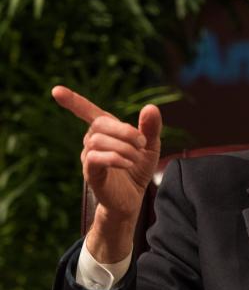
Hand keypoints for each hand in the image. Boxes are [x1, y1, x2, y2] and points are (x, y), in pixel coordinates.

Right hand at [52, 85, 161, 261]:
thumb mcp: (150, 147)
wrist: (133, 199)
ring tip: (136, 158)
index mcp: (106, 131)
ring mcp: (89, 158)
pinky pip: (94, 158)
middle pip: (99, 124)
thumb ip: (150, 128)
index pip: (89, 112)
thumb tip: (151, 107)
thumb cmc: (138, 170)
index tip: (56, 90)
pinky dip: (114, 158)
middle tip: (142, 143)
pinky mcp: (91, 174)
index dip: (74, 101)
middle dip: (125, 130)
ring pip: (97, 140)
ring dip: (123, 147)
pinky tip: (127, 164)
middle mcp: (92, 141)